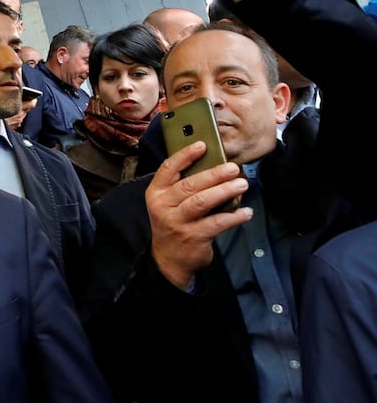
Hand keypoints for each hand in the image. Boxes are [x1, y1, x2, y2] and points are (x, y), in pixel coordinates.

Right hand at [146, 140, 252, 288]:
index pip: (168, 169)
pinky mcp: (193, 237)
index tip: (203, 145)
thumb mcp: (169, 203)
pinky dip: (234, 216)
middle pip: (190, 185)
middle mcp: (163, 206)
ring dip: (225, 191)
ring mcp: (177, 222)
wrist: (169, 258)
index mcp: (156, 193)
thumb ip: (182, 185)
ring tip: (242, 184)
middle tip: (233, 168)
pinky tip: (246, 212)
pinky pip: (217, 223)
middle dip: (214, 174)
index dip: (185, 155)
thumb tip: (213, 164)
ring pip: (202, 201)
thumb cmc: (173, 223)